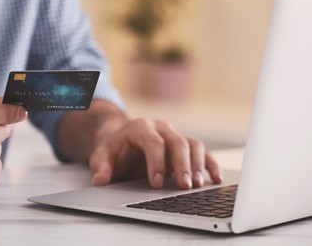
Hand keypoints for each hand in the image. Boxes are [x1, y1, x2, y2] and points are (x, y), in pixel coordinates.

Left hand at [89, 118, 221, 188]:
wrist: (120, 140)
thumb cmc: (112, 149)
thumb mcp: (101, 156)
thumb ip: (100, 167)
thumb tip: (99, 180)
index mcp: (140, 127)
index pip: (152, 142)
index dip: (156, 162)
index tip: (156, 183)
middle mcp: (160, 128)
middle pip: (177, 142)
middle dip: (182, 164)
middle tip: (184, 186)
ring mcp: (174, 135)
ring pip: (192, 144)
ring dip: (198, 164)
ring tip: (198, 186)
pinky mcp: (184, 146)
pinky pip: (201, 152)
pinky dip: (209, 164)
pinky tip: (214, 179)